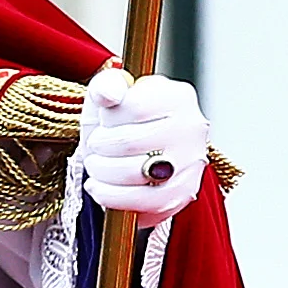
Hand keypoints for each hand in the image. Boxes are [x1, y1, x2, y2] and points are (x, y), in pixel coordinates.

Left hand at [79, 68, 208, 224]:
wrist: (140, 150)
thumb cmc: (123, 119)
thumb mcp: (110, 93)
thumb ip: (106, 84)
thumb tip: (110, 94)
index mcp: (176, 96)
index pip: (131, 107)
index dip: (107, 119)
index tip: (105, 122)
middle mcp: (191, 128)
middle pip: (127, 143)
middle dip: (98, 148)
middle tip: (97, 147)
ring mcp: (191, 163)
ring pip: (133, 174)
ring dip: (101, 172)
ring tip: (97, 166)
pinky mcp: (183, 193)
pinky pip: (142, 202)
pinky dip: (112, 197)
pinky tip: (100, 187)